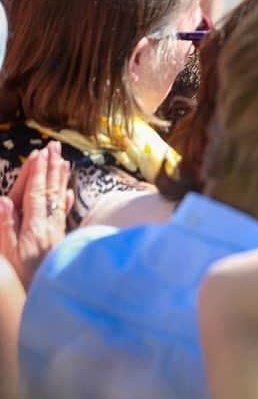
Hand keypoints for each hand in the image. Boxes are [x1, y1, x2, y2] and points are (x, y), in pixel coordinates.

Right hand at [0, 142, 72, 286]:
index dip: (38, 172)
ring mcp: (56, 231)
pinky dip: (65, 200)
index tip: (41, 153)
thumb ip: (4, 227)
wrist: (48, 293)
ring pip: (60, 199)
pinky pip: (63, 214)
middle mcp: (49, 225)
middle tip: (55, 146)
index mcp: (34, 226)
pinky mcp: (60, 239)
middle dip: (52, 167)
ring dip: (61, 179)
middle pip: (52, 191)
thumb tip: (1, 199)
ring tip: (64, 161)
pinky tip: (69, 193)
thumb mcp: (7, 254)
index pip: (36, 193)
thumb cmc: (23, 277)